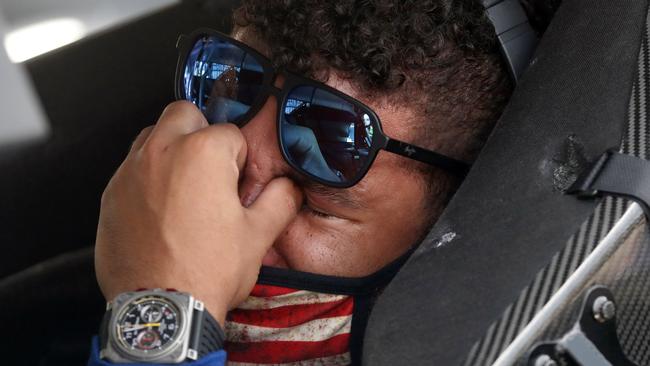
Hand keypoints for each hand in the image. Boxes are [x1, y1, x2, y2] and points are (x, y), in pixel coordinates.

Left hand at [95, 101, 302, 323]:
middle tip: (211, 169)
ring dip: (171, 149)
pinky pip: (131, 169)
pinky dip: (147, 177)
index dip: (240, 159)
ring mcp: (130, 172)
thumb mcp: (258, 235)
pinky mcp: (110, 195)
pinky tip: (161, 209)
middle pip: (184, 114)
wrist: (161, 309)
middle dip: (201, 132)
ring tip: (185, 186)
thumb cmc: (207, 270)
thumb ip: (281, 200)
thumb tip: (288, 187)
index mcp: (203, 153)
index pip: (231, 133)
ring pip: (151, 136)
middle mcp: (161, 152)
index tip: (238, 184)